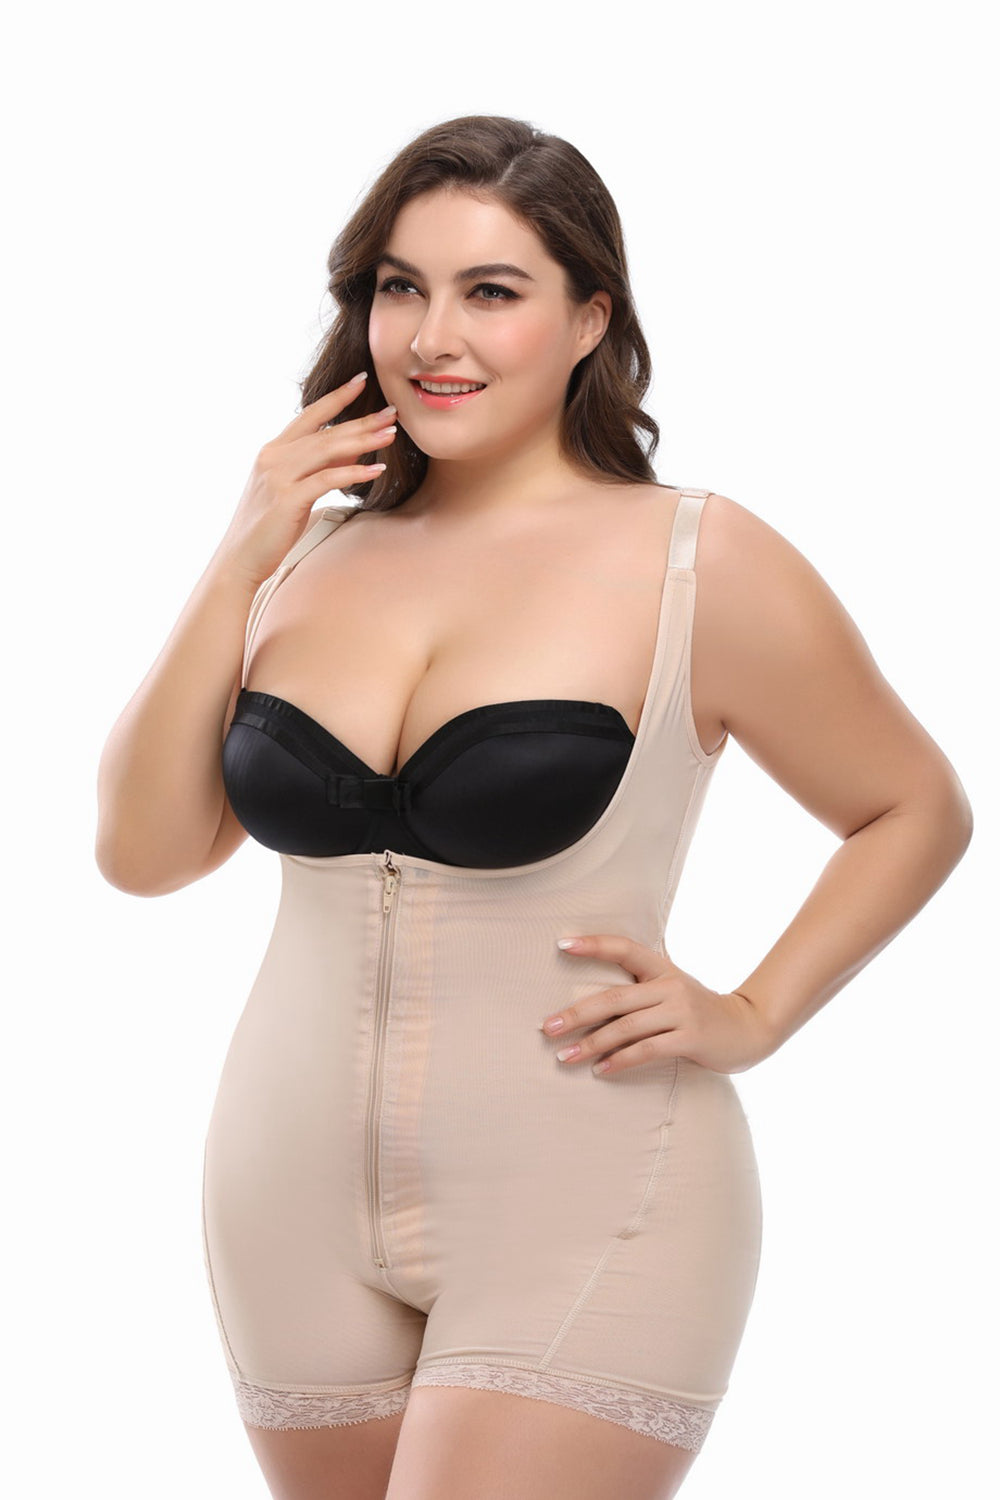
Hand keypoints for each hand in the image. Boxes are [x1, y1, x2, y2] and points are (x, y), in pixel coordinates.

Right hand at [216, 371, 397, 584]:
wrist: (241, 558)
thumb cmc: (269, 528)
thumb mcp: (294, 491)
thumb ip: (317, 470)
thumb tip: (350, 455)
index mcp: (273, 451)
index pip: (309, 415)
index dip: (336, 397)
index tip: (361, 380)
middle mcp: (273, 457)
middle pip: (325, 432)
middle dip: (361, 420)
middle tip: (392, 412)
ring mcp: (278, 477)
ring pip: (327, 450)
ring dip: (363, 441)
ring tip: (390, 434)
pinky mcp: (287, 499)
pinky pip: (327, 479)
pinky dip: (354, 473)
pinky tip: (377, 469)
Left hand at [540, 933, 775, 1076]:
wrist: (747, 1028)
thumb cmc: (698, 1011)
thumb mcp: (672, 990)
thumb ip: (639, 992)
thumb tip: (588, 1005)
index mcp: (662, 968)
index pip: (624, 949)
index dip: (594, 945)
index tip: (561, 945)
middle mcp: (670, 986)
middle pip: (614, 998)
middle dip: (576, 1014)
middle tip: (547, 1027)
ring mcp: (682, 1011)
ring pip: (626, 1028)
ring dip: (591, 1045)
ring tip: (564, 1057)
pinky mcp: (690, 1038)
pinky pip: (646, 1050)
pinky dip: (620, 1061)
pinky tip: (600, 1070)